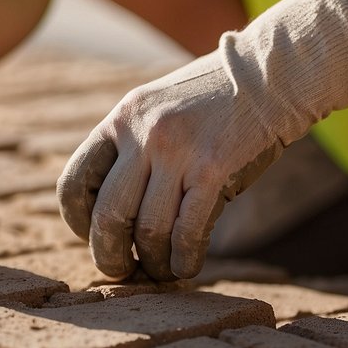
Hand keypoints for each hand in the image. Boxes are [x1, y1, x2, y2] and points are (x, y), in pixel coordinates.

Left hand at [57, 0, 347, 280]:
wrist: (271, 73)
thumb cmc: (217, 102)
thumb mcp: (160, 111)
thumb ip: (134, 150)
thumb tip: (117, 215)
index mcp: (121, 119)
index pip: (75, 181)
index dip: (77, 221)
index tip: (92, 236)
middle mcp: (142, 135)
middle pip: (108, 215)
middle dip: (109, 255)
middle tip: (119, 273)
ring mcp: (177, 151)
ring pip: (148, 230)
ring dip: (152, 264)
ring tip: (160, 274)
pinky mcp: (213, 169)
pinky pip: (186, 231)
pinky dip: (183, 259)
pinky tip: (186, 268)